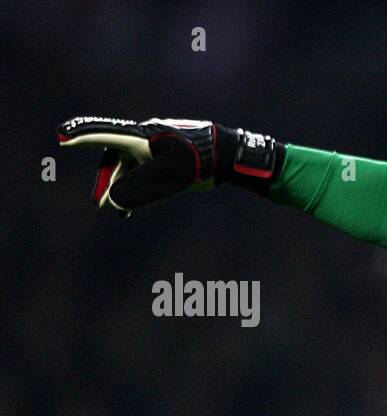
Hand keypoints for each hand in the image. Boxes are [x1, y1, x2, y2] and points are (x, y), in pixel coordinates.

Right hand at [58, 116, 280, 215]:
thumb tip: (113, 202)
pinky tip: (130, 209)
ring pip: (129, 169)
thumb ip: (141, 189)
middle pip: (115, 159)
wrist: (227, 155)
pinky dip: (135, 190)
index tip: (62, 137)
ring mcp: (154, 149)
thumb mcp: (170, 176)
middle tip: (100, 204)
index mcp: (142, 137)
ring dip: (121, 190)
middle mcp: (145, 139)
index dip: (82, 136)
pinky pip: (142, 174)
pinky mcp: (164, 160)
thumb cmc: (200, 161)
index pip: (106, 135)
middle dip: (107, 182)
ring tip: (118, 212)